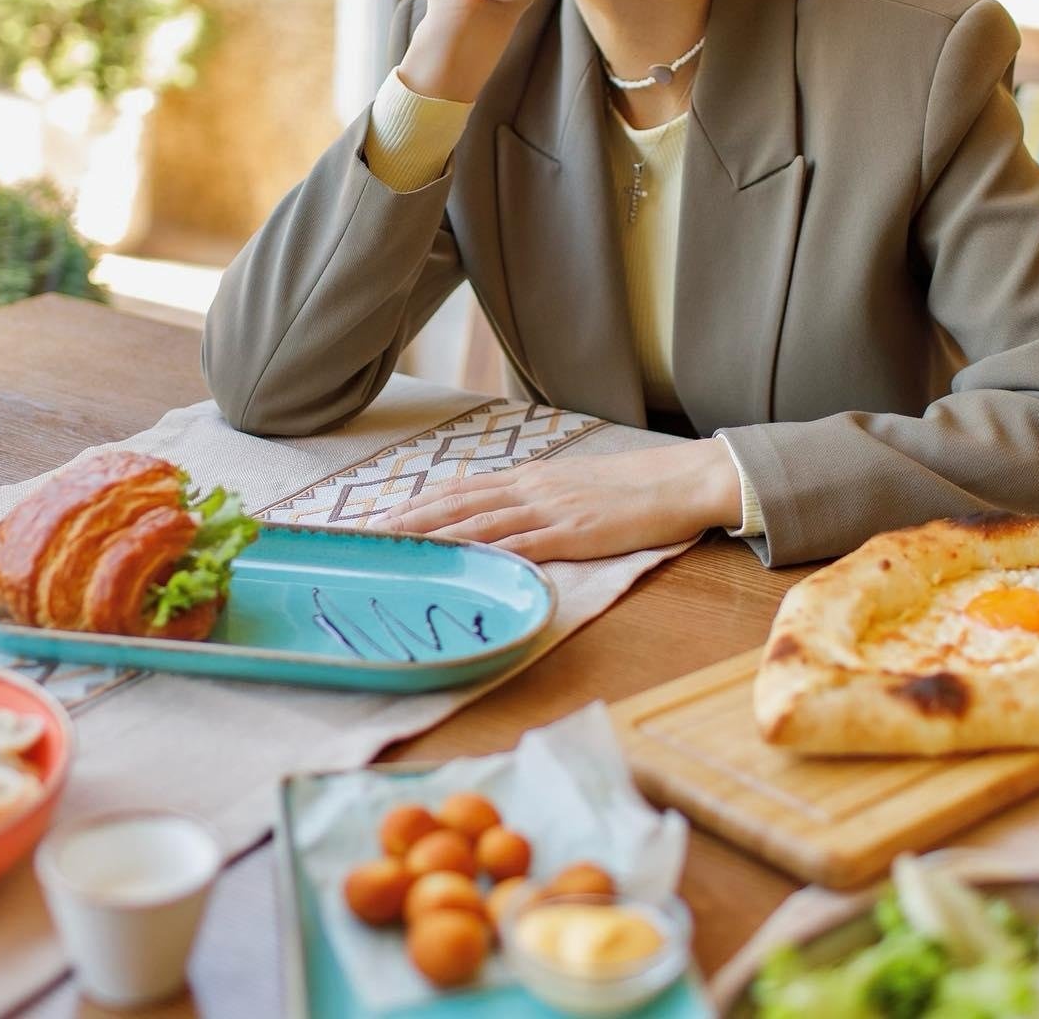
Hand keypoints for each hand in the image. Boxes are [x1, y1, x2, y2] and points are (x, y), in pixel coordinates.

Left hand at [374, 438, 743, 561]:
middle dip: (404, 520)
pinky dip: (485, 551)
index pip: (458, 490)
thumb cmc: (630, 490)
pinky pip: (521, 543)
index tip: (376, 519)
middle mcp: (530, 489)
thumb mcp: (572, 488)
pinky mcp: (572, 533)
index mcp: (529, 478)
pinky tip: (458, 560)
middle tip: (359, 537)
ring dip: (429, 536)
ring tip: (390, 548)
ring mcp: (549, 509)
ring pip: (476, 521)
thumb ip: (534, 500)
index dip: (414, 504)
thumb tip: (499, 515)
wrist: (678, 480)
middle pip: (454, 503)